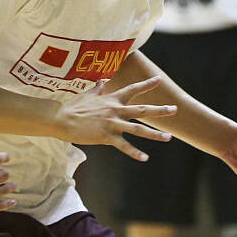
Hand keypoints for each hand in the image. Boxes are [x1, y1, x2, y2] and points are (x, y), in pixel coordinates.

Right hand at [55, 76, 176, 159]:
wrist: (61, 119)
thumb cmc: (73, 107)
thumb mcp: (87, 95)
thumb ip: (97, 88)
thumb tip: (101, 80)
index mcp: (112, 100)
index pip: (132, 89)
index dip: (146, 84)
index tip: (159, 79)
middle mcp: (115, 110)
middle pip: (142, 110)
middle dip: (160, 110)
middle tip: (175, 109)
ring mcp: (112, 124)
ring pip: (138, 129)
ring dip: (155, 134)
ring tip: (168, 137)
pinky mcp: (106, 136)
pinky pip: (124, 146)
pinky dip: (135, 152)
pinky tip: (145, 157)